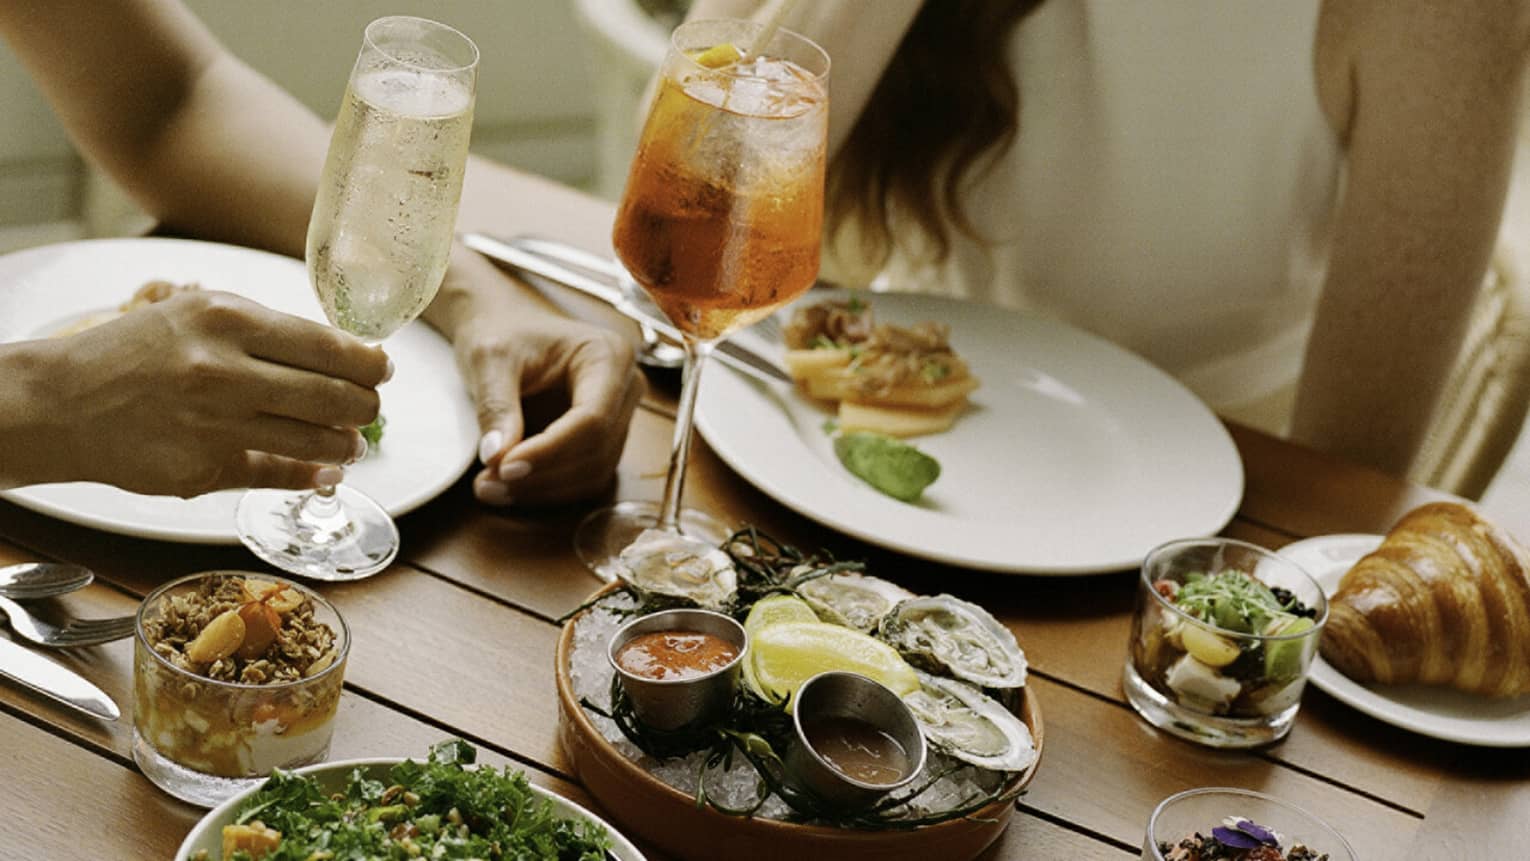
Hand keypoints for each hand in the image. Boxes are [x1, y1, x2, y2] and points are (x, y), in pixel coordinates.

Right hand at [25, 290, 388, 496]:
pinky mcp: (202, 469)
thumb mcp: (197, 313)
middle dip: (366, 407)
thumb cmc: (135, 352)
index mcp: (227, 320)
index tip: (382, 369)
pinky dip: (312, 475)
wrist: (60, 402)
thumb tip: (342, 356)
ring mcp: (214, 424)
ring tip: (350, 442)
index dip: (369, 364)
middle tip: (369, 408)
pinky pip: (278, 475)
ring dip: (346, 445)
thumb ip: (266, 331)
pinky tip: (324, 470)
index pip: (329, 346)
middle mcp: (223, 371)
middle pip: (334, 397)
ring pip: (315, 440)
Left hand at [455, 307, 642, 505]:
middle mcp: (625, 387)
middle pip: (596, 449)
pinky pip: (585, 477)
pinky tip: (510, 488)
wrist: (506, 328)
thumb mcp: (490, 360)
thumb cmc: (504, 332)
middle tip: (487, 483)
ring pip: (594, 472)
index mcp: (608, 355)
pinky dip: (547, 490)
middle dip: (542, 475)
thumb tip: (496, 458)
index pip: (592, 418)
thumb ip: (495, 406)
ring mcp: (620, 416)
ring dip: (543, 490)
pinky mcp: (605, 440)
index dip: (550, 450)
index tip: (503, 467)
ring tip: (490, 488)